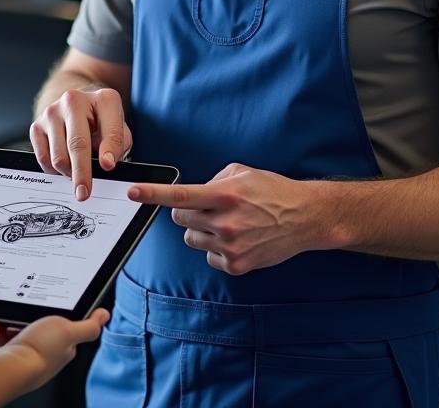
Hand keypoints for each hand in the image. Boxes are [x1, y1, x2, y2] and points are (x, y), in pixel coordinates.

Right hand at [2, 309, 108, 389]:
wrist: (6, 371)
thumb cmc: (38, 352)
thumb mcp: (69, 331)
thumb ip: (88, 326)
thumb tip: (104, 316)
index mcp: (61, 347)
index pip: (60, 323)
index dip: (51, 310)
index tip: (41, 303)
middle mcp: (41, 351)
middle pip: (32, 322)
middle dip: (19, 314)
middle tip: (15, 313)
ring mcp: (21, 353)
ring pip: (10, 325)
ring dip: (1, 321)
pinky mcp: (2, 354)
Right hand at [30, 88, 131, 199]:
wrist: (77, 108)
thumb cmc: (101, 123)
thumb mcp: (119, 131)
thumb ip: (117, 147)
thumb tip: (105, 165)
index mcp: (104, 99)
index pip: (109, 129)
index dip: (109, 149)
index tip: (107, 166)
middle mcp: (75, 100)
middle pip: (77, 144)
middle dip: (81, 172)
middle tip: (84, 193)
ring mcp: (52, 111)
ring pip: (59, 157)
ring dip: (69, 172)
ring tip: (77, 171)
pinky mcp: (36, 125)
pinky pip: (43, 159)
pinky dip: (55, 170)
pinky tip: (64, 165)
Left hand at [129, 162, 331, 273]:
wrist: (304, 218)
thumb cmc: (271, 191)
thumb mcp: (241, 173)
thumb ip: (213, 181)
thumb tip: (193, 193)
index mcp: (225, 195)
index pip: (181, 195)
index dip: (153, 193)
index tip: (133, 192)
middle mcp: (226, 222)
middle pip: (181, 218)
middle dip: (188, 211)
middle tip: (208, 207)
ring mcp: (231, 247)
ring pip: (192, 239)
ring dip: (201, 230)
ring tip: (227, 222)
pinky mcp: (237, 265)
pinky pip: (209, 256)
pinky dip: (216, 248)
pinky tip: (237, 238)